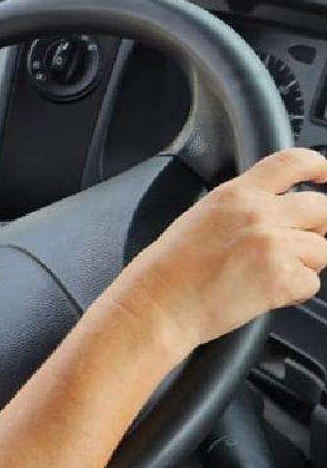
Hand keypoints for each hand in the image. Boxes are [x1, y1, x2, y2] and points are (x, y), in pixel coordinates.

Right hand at [108, 148, 326, 354]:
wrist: (157, 305)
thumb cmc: (167, 270)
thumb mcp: (201, 218)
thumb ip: (241, 208)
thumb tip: (273, 213)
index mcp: (235, 194)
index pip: (291, 162)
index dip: (317, 165)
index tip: (323, 173)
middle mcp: (258, 213)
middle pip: (320, 208)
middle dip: (316, 227)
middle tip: (294, 244)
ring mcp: (273, 244)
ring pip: (322, 249)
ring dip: (304, 264)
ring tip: (268, 275)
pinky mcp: (281, 278)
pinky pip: (311, 283)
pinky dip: (295, 292)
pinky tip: (266, 294)